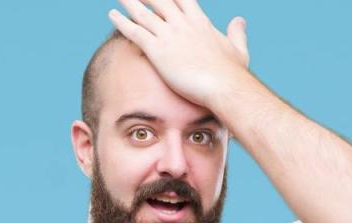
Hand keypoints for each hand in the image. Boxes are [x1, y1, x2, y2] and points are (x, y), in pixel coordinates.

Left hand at [108, 0, 251, 107]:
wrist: (224, 86)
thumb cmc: (232, 73)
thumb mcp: (238, 48)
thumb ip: (236, 32)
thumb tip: (239, 20)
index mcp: (200, 22)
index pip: (182, 0)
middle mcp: (183, 24)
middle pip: (159, 1)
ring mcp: (169, 35)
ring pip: (143, 13)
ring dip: (129, 3)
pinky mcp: (158, 50)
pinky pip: (134, 32)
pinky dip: (121, 22)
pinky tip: (111, 14)